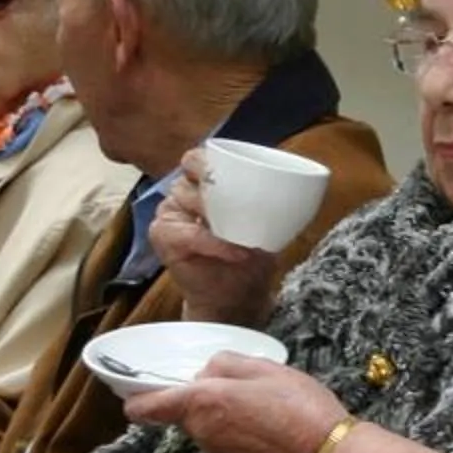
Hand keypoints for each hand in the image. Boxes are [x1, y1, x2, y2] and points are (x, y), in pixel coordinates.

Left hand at [123, 352, 346, 452]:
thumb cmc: (298, 407)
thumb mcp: (263, 366)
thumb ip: (224, 364)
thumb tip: (207, 372)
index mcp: (201, 402)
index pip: (144, 407)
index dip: (137, 395)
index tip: (138, 383)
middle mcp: (200, 430)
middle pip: (178, 410)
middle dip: (193, 394)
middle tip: (230, 379)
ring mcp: (215, 449)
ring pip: (200, 422)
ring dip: (215, 408)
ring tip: (253, 397)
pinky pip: (218, 434)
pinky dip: (229, 423)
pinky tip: (260, 416)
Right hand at [149, 147, 282, 326]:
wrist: (238, 295)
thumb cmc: (250, 255)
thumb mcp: (266, 225)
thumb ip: (269, 203)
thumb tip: (289, 189)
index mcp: (206, 183)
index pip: (200, 157)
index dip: (211, 158)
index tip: (235, 170)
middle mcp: (184, 192)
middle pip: (191, 169)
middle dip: (214, 179)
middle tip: (238, 199)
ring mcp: (170, 212)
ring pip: (185, 195)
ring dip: (217, 213)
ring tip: (241, 232)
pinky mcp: (163, 237)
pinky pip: (186, 233)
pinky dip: (213, 243)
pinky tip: (234, 252)